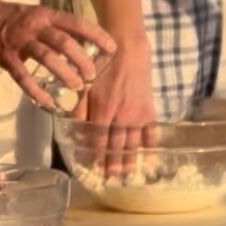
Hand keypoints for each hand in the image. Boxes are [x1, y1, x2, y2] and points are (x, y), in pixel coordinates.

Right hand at [0, 0, 116, 109]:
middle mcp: (35, 25)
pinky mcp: (4, 56)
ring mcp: (19, 41)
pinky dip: (36, 91)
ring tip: (78, 87)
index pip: (76, 23)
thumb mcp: (33, 15)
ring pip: (47, 57)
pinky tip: (48, 103)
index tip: (112, 48)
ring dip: (65, 73)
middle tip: (93, 75)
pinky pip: (23, 76)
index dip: (96, 35)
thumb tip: (77, 45)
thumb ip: (53, 28)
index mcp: (44, 14)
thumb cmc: (5, 16)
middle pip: (64, 41)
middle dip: (82, 59)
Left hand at [73, 36, 156, 179]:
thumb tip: (74, 126)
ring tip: (128, 175)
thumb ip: (80, 107)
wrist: (127, 45)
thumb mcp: (85, 82)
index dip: (95, 156)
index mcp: (103, 110)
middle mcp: (121, 116)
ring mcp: (137, 114)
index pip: (98, 141)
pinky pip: (150, 130)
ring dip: (130, 161)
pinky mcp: (149, 107)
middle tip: (110, 180)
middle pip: (116, 147)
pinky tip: (149, 154)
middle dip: (112, 165)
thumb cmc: (102, 61)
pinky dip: (150, 144)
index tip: (93, 169)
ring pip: (133, 143)